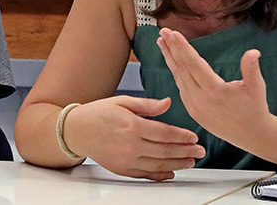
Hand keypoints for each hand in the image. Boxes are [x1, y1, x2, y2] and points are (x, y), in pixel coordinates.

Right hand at [63, 95, 205, 180]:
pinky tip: (171, 173)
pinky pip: (146, 175)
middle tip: (200, 151)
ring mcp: (127, 159)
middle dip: (186, 151)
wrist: (76, 130)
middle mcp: (131, 145)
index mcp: (132, 125)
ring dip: (178, 164)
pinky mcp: (123, 169)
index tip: (194, 137)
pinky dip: (161, 175)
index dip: (182, 136)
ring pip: (159, 165)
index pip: (165, 133)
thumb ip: (147, 105)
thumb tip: (168, 103)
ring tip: (191, 161)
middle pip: (166, 150)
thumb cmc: (98, 113)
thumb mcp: (122, 101)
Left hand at [156, 27, 272, 146]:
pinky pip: (180, 87)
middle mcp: (200, 99)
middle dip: (171, 48)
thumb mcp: (256, 88)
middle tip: (163, 31)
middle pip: (181, 68)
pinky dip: (175, 72)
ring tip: (162, 41)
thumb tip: (254, 51)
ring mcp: (194, 106)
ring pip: (178, 77)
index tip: (172, 33)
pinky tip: (171, 60)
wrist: (252, 136)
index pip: (193, 64)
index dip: (182, 47)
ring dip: (170, 58)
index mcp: (214, 91)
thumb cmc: (255, 109)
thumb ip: (251, 68)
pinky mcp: (192, 110)